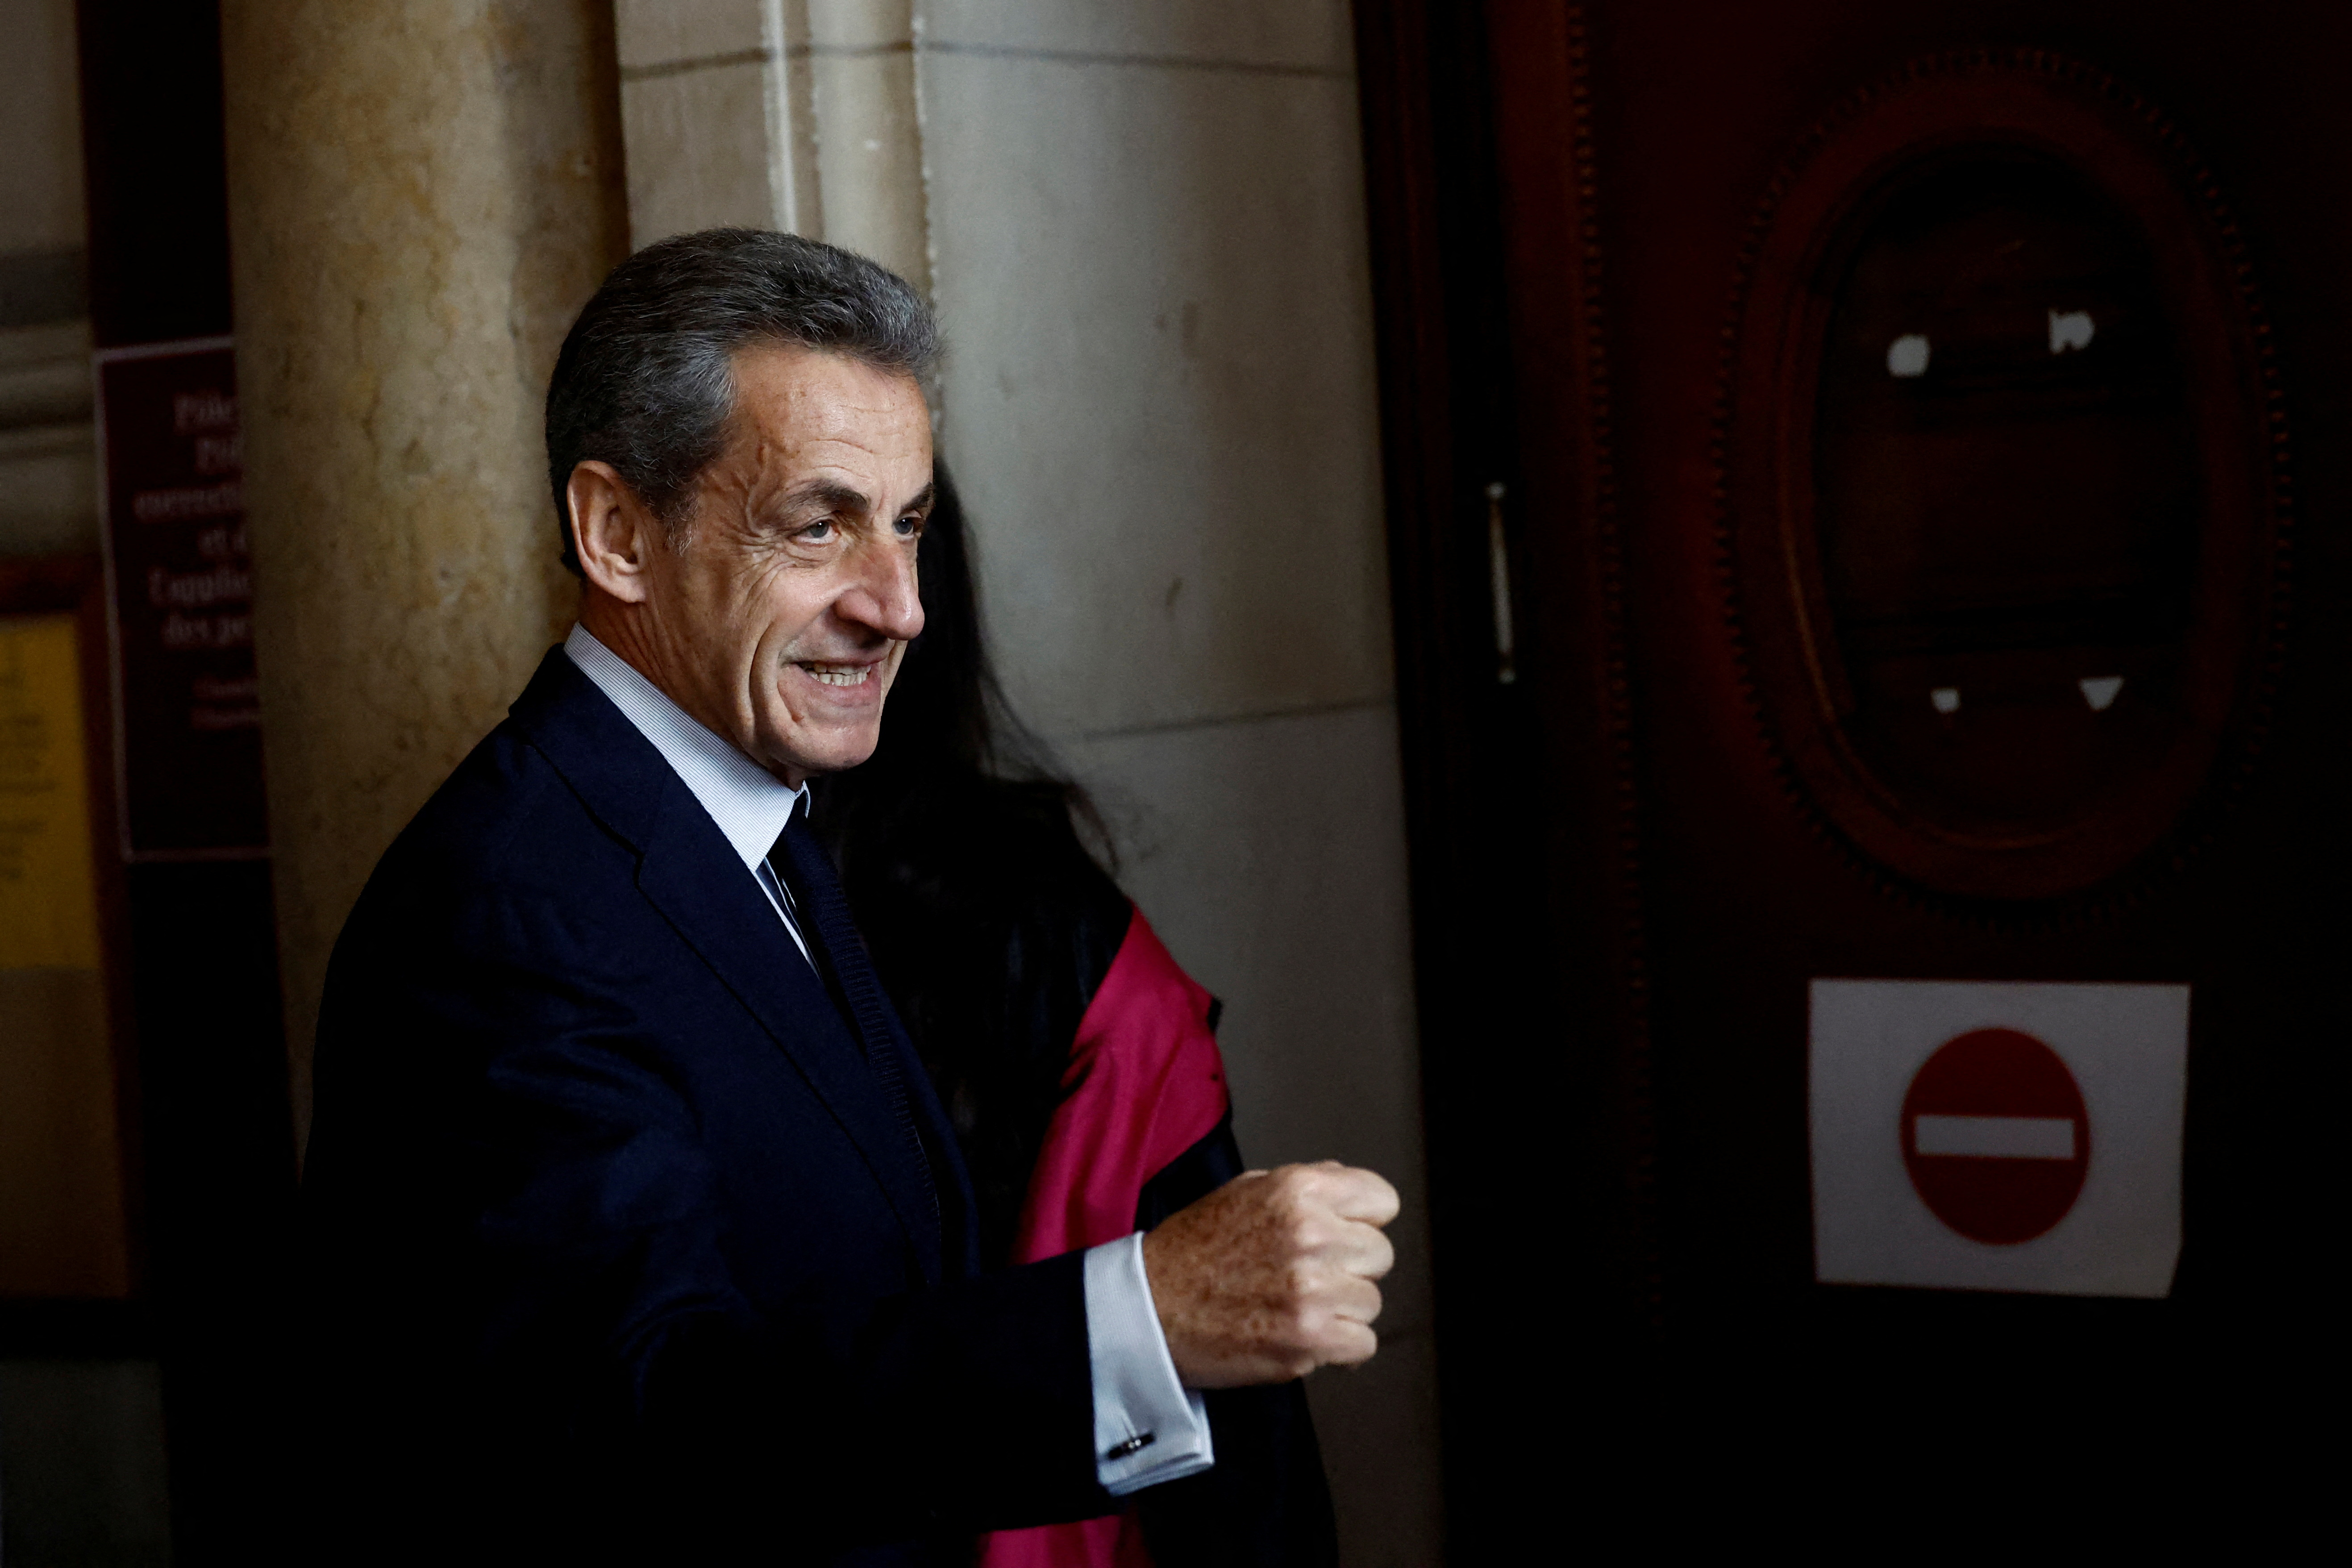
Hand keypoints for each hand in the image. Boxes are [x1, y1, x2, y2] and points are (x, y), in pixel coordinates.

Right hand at [1140, 1161, 1399, 1387]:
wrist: (1150, 1309)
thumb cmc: (1193, 1250)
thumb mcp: (1246, 1191)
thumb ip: (1305, 1186)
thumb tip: (1349, 1187)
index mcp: (1299, 1190)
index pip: (1382, 1200)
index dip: (1361, 1221)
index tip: (1341, 1235)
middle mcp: (1311, 1234)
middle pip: (1380, 1255)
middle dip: (1350, 1267)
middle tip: (1309, 1276)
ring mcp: (1313, 1289)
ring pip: (1371, 1302)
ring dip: (1341, 1310)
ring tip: (1296, 1306)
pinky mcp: (1309, 1338)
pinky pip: (1363, 1344)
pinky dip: (1339, 1347)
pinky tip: (1303, 1335)